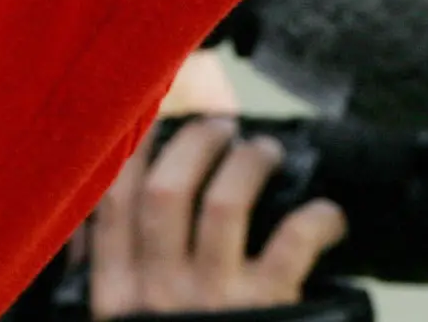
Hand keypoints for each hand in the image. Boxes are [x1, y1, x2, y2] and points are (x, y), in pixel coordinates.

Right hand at [88, 118, 346, 318]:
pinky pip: (292, 244)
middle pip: (164, 192)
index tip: (149, 124)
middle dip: (192, 146)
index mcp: (114, 297)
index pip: (108, 207)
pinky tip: (327, 214)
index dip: (127, 155)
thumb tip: (99, 231)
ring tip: (264, 151)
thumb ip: (114, 284)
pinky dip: (315, 220)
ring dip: (246, 164)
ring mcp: (213, 302)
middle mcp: (156, 293)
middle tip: (218, 128)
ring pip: (223, 204)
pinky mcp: (270, 312)